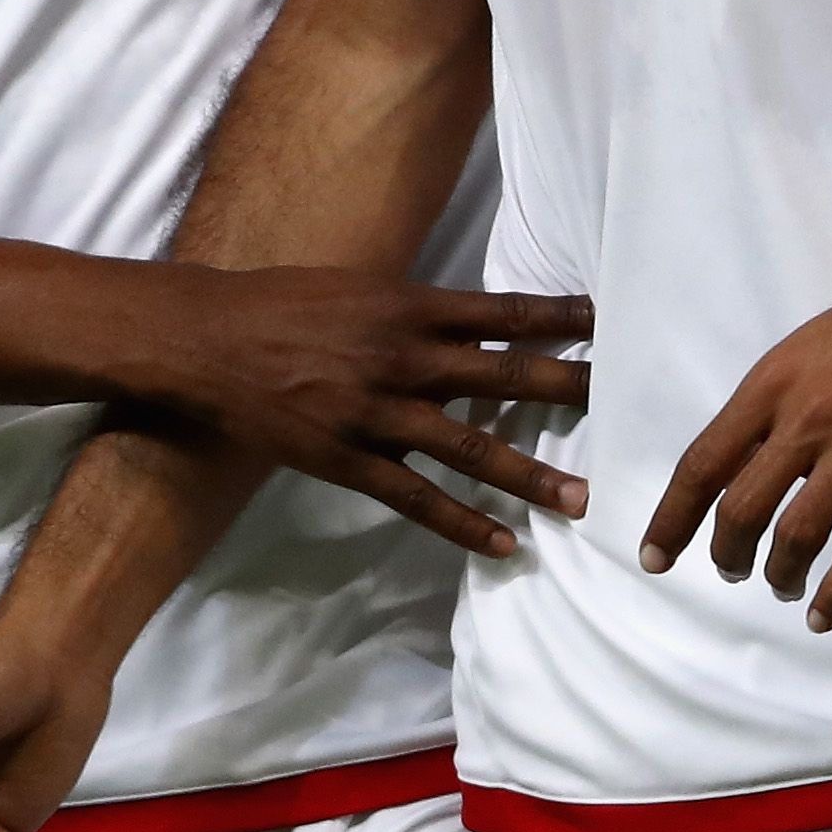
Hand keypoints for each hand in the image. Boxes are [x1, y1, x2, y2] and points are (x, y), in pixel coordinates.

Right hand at [116, 271, 593, 556]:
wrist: (208, 342)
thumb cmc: (279, 304)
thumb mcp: (356, 288)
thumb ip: (414, 308)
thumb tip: (469, 321)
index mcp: (406, 306)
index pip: (501, 311)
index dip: (558, 317)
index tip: (607, 322)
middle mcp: (403, 358)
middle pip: (503, 374)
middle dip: (567, 389)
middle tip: (624, 404)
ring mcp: (378, 414)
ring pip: (471, 447)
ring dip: (530, 475)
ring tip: (580, 500)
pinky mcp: (351, 459)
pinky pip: (418, 500)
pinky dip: (463, 524)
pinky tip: (504, 544)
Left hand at [640, 226, 831, 631]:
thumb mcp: (808, 351)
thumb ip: (778, 409)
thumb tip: (757, 467)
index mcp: (773, 384)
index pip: (703, 462)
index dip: (672, 517)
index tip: (653, 556)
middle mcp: (808, 415)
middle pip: (742, 505)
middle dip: (726, 552)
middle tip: (731, 570)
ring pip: (798, 530)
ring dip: (780, 573)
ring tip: (781, 587)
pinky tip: (824, 614)